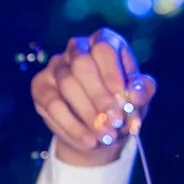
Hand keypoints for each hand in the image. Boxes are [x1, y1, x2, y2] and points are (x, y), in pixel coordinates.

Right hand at [30, 29, 154, 166]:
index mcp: (104, 42)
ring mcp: (56, 66)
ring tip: (105, 135)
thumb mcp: (138, 100)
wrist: (99, 132)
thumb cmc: (121, 108)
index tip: (125, 103)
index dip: (113, 76)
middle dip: (99, 96)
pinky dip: (72, 126)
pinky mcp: (40, 86)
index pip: (104, 49)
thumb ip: (142, 93)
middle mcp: (77, 48)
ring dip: (88, 113)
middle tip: (114, 121)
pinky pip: (53, 105)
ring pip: (67, 84)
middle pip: (82, 64)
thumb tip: (134, 95)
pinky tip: (89, 141)